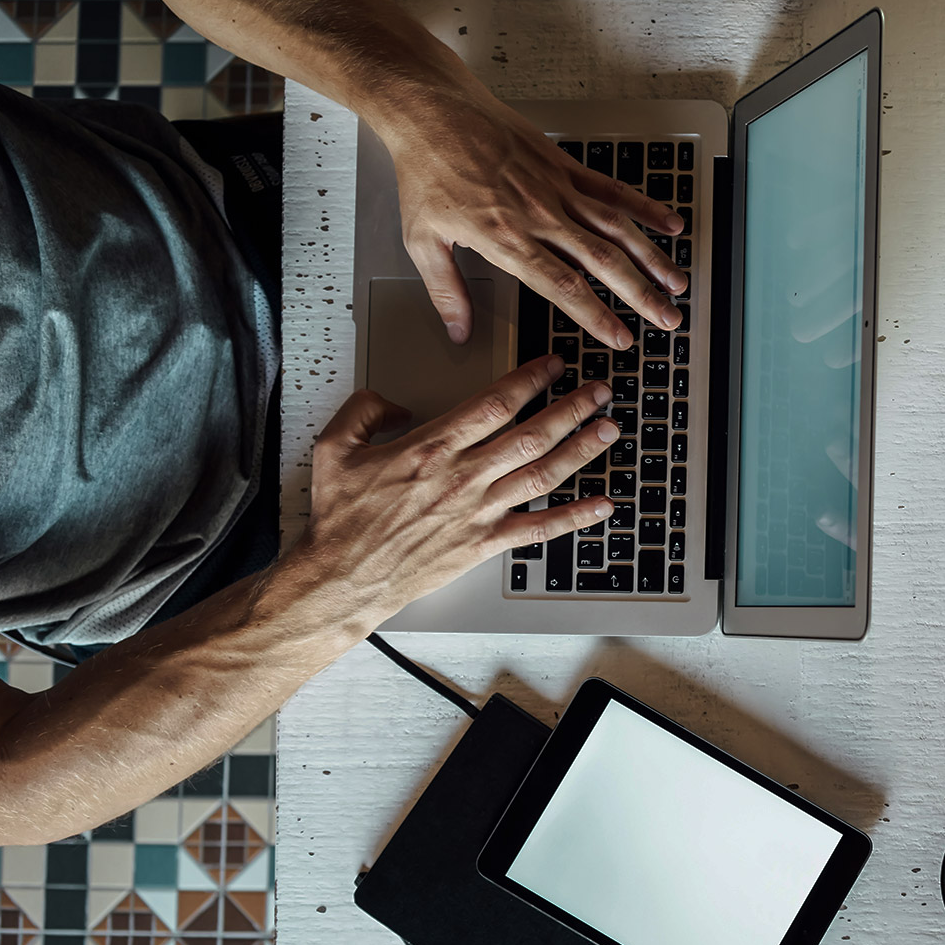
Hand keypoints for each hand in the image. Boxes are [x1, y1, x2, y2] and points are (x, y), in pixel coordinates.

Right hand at [293, 355, 618, 619]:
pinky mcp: (484, 545)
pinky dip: (575, 517)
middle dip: (572, 408)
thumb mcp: (334, 448)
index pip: (494, 404)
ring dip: (581, 450)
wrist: (342, 578)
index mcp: (430, 448)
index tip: (553, 366)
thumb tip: (395, 402)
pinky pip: (539, 529)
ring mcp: (478, 512)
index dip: (530, 380)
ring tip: (609, 429)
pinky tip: (602, 505)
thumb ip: (365, 411)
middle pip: (531, 434)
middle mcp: (462, 477)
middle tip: (600, 391)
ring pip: (543, 474)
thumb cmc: (341, 519)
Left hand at [378, 89, 688, 348]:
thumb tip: (457, 330)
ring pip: (617, 229)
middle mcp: (541, 216)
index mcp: (508, 239)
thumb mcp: (422, 240)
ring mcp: (557, 188)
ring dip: (652, 258)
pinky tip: (670, 223)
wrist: (432, 110)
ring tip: (677, 283)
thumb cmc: (426, 170)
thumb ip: (446, 291)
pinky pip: (612, 188)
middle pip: (604, 263)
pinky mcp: (563, 165)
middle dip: (641, 296)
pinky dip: (645, 206)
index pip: (564, 286)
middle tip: (668, 319)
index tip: (620, 338)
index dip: (597, 316)